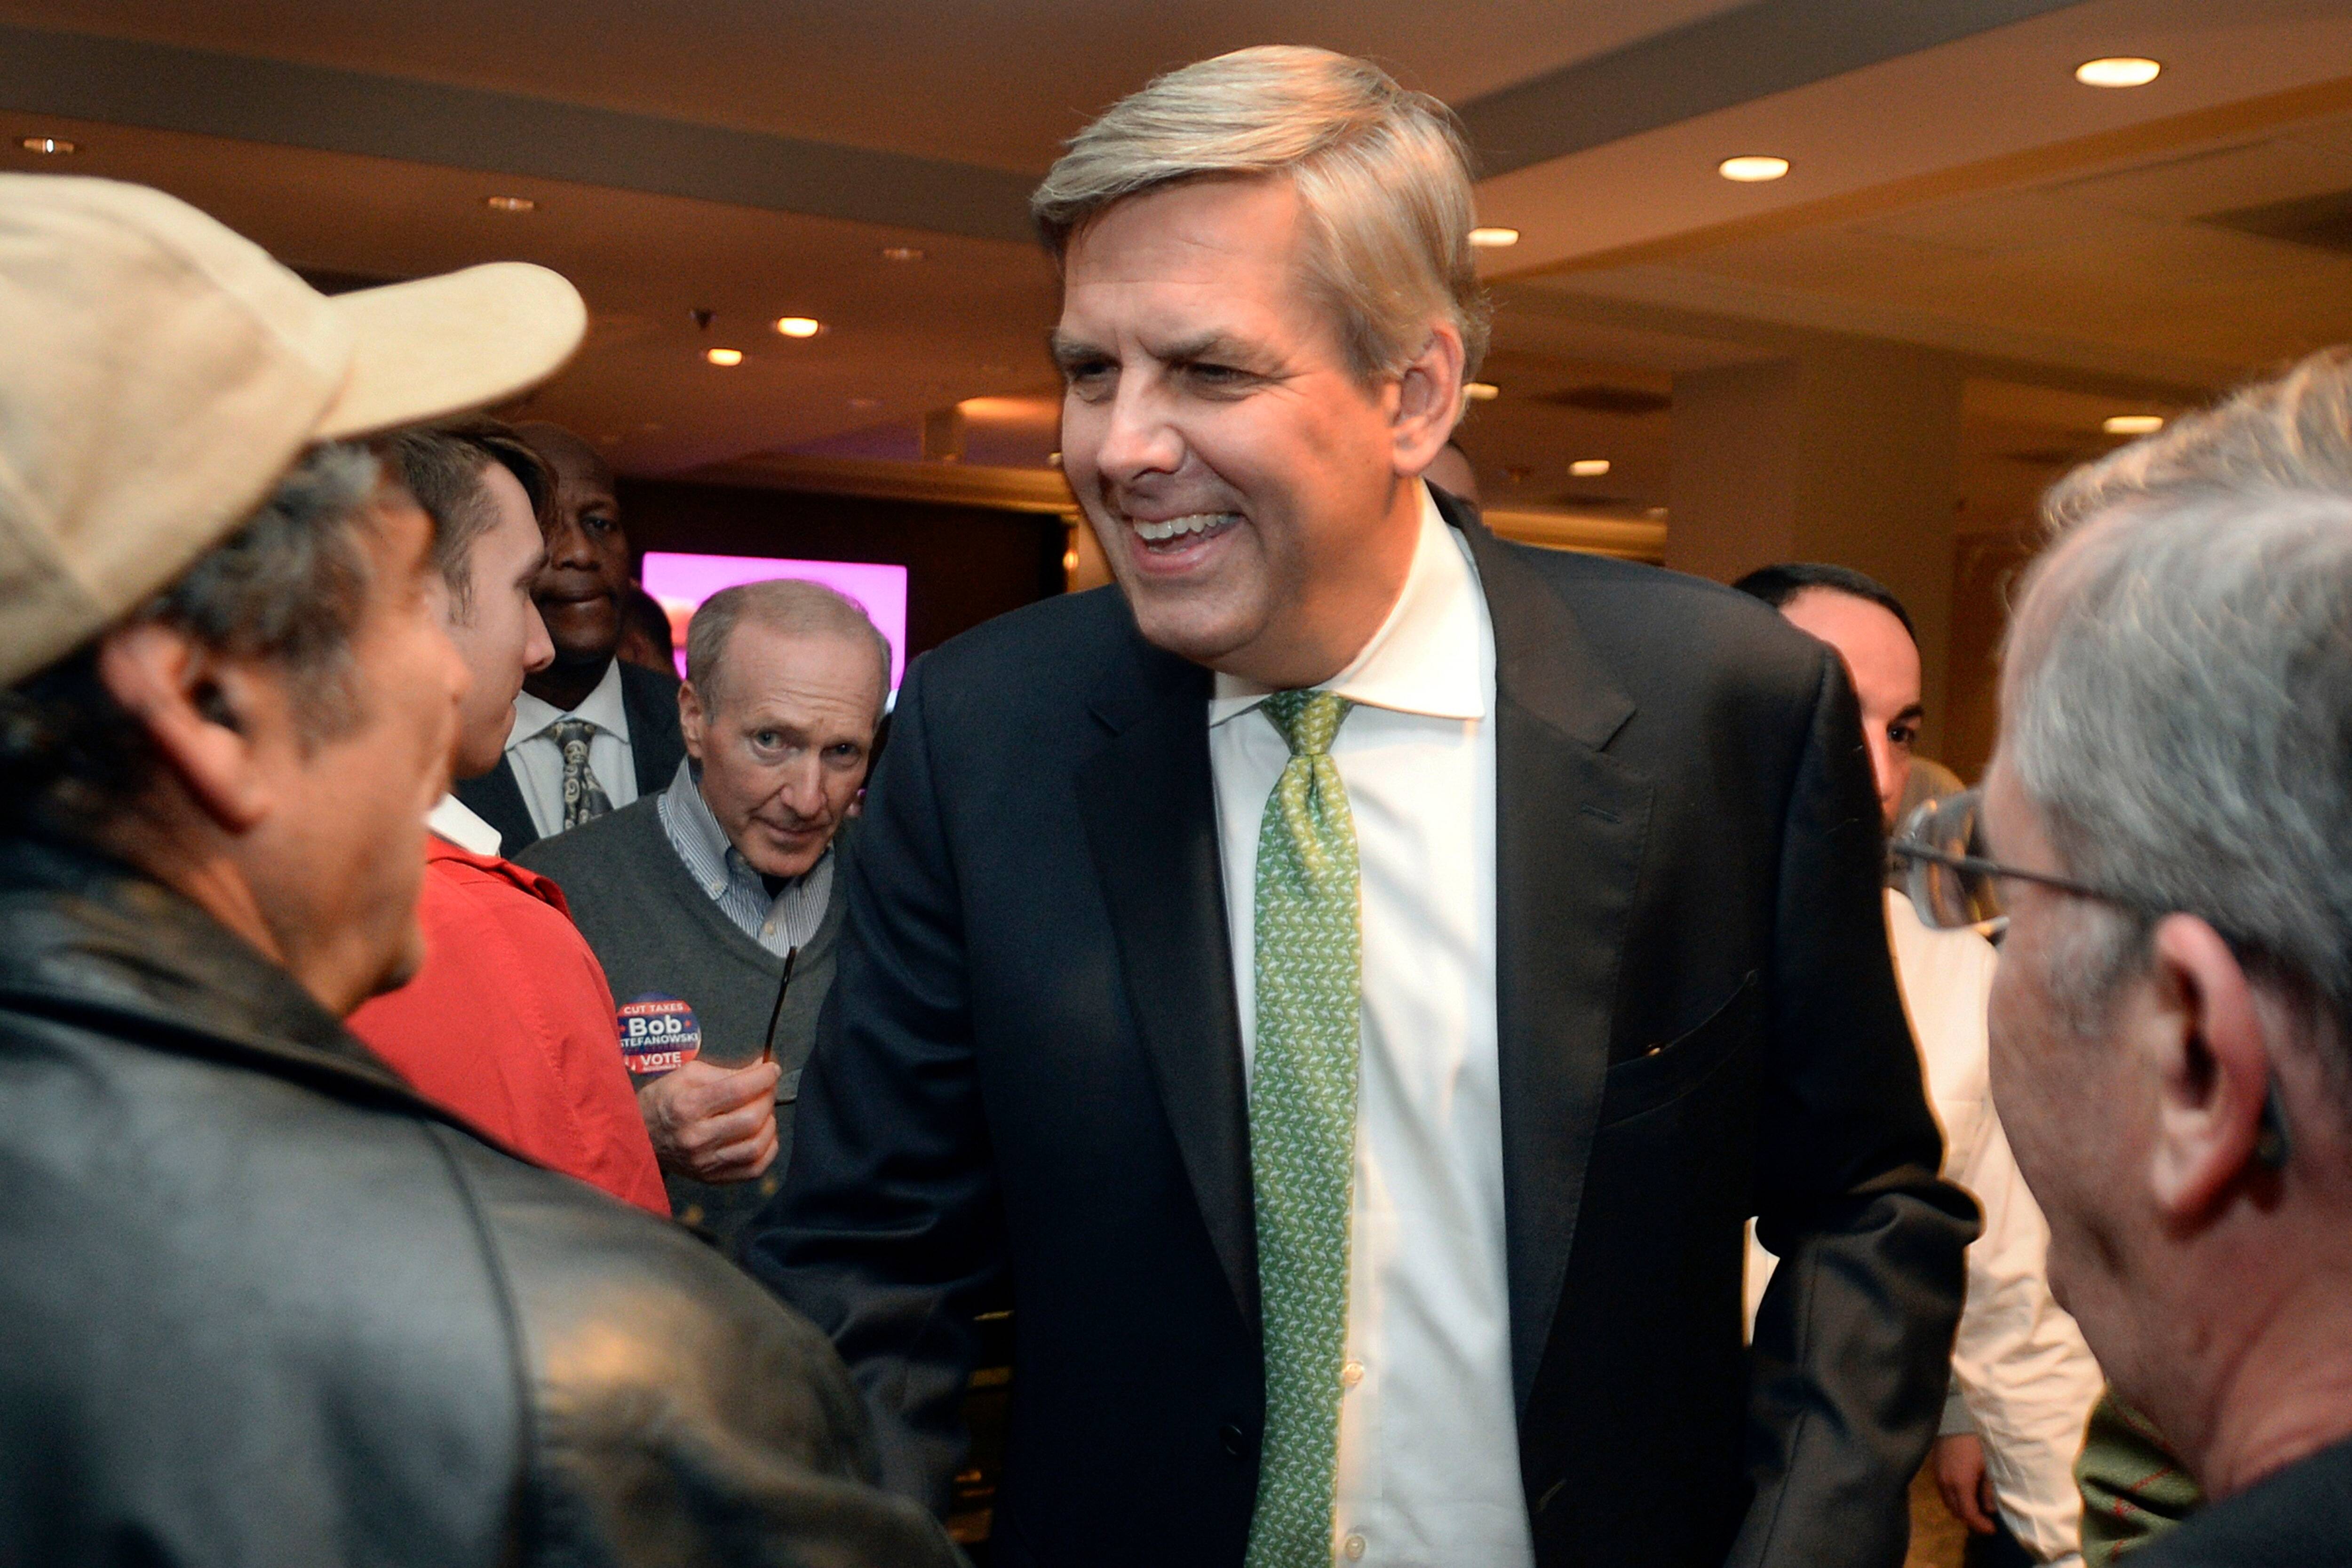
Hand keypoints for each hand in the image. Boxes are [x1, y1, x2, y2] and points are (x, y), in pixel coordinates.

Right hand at [637, 1059, 781, 1182]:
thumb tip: (760, 1068)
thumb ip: (727, 1072)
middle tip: (766, 1089)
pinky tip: (761, 1134)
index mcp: (687, 1107)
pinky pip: (754, 1168)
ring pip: (757, 1146)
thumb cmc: (662, 1101)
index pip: (738, 1090)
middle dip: (768, 1098)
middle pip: (752, 1119)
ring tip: (762, 1111)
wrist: (638, 1137)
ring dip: (769, 1123)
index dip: (763, 1077)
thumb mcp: (687, 1075)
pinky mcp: (712, 1177)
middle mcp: (696, 1137)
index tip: (771, 1069)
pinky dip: (767, 1149)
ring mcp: (705, 1162)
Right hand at [1931, 1433, 1999, 1534]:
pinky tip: (1965, 1494)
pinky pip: (1944, 1494)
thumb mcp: (1988, 1467)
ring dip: (1962, 1510)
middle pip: (1957, 1512)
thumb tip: (1989, 1510)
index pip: (1969, 1514)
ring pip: (1949, 1504)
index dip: (1980, 1525)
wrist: (1955, 1421)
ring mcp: (1938, 1478)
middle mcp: (1946, 1484)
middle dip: (1971, 1519)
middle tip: (1986, 1520)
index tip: (1992, 1529)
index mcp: (1960, 1484)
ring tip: (1976, 1507)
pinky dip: (1955, 1500)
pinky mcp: (1935, 1471)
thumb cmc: (1975, 1443)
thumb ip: (1988, 1490)